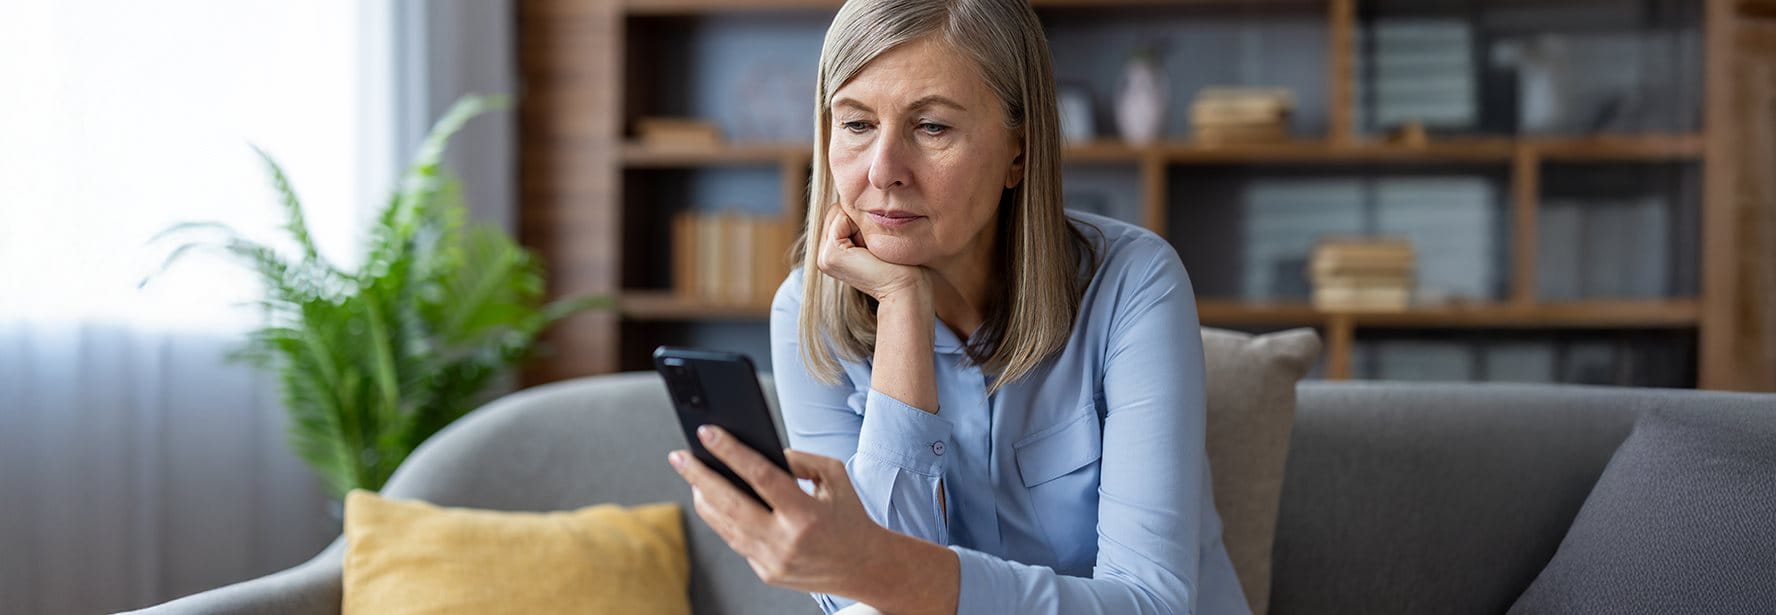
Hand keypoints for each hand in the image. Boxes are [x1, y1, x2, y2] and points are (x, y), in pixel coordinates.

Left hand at [667, 425, 889, 595]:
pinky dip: (721, 518)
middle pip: (730, 504)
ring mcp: (773, 561)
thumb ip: (798, 459)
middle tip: (679, 455)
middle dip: (699, 476)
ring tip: (691, 474)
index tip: (707, 432)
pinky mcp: (766, 573)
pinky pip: (736, 540)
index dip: (730, 451)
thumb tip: (760, 451)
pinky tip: (709, 499)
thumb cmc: (849, 515)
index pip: (759, 476)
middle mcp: (785, 541)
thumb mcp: (834, 476)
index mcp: (806, 515)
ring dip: (703, 497)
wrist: (865, 566)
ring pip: (725, 525)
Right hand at [816, 203, 926, 301]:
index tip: (881, 240)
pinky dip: (861, 224)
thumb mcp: (881, 238)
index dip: (863, 216)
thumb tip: (867, 194)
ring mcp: (824, 257)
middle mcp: (824, 255)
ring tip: (876, 248)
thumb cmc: (904, 265)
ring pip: (839, 211)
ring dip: (862, 220)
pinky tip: (872, 248)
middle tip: (878, 245)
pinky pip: (842, 217)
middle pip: (838, 210)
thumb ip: (865, 222)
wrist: (908, 289)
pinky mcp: (830, 256)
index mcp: (834, 253)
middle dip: (860, 217)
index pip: (841, 213)